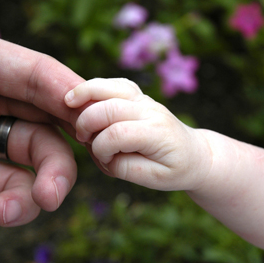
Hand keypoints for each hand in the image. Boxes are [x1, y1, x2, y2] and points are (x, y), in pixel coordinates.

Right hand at [65, 78, 211, 190]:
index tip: (102, 160)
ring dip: (86, 92)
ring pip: (112, 86)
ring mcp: (145, 99)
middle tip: (81, 138)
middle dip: (87, 121)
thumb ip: (125, 167)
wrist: (195, 154)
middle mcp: (150, 111)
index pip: (118, 134)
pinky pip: (115, 83)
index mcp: (157, 134)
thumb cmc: (174, 169)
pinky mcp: (138, 95)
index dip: (101, 148)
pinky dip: (95, 86)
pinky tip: (81, 95)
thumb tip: (101, 152)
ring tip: (68, 102)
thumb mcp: (153, 179)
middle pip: (110, 107)